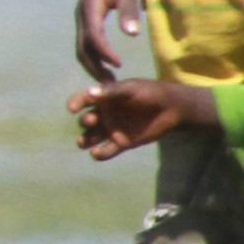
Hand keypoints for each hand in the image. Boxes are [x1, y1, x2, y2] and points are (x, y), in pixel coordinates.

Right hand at [68, 79, 214, 160]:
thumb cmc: (150, 93)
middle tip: (92, 121)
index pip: (84, 100)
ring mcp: (112, 129)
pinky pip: (106, 151)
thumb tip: (91, 92)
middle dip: (85, 121)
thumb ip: (111, 91)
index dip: (75, 103)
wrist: (171, 109)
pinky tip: (97, 153)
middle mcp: (105, 114)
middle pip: (86, 120)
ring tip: (84, 142)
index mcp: (104, 98)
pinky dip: (99, 154)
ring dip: (85, 140)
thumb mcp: (130, 88)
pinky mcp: (121, 143)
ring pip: (91, 138)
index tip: (73, 108)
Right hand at [74, 0, 140, 81]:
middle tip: (110, 86)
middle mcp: (81, 15)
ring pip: (82, 47)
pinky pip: (86, 41)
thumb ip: (129, 12)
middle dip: (95, 68)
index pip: (94, 38)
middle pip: (82, 49)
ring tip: (108, 80)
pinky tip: (106, 62)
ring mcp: (82, 17)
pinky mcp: (86, 17)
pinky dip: (94, 55)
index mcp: (89, 9)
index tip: (118, 66)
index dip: (105, 54)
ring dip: (93, 64)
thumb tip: (132, 35)